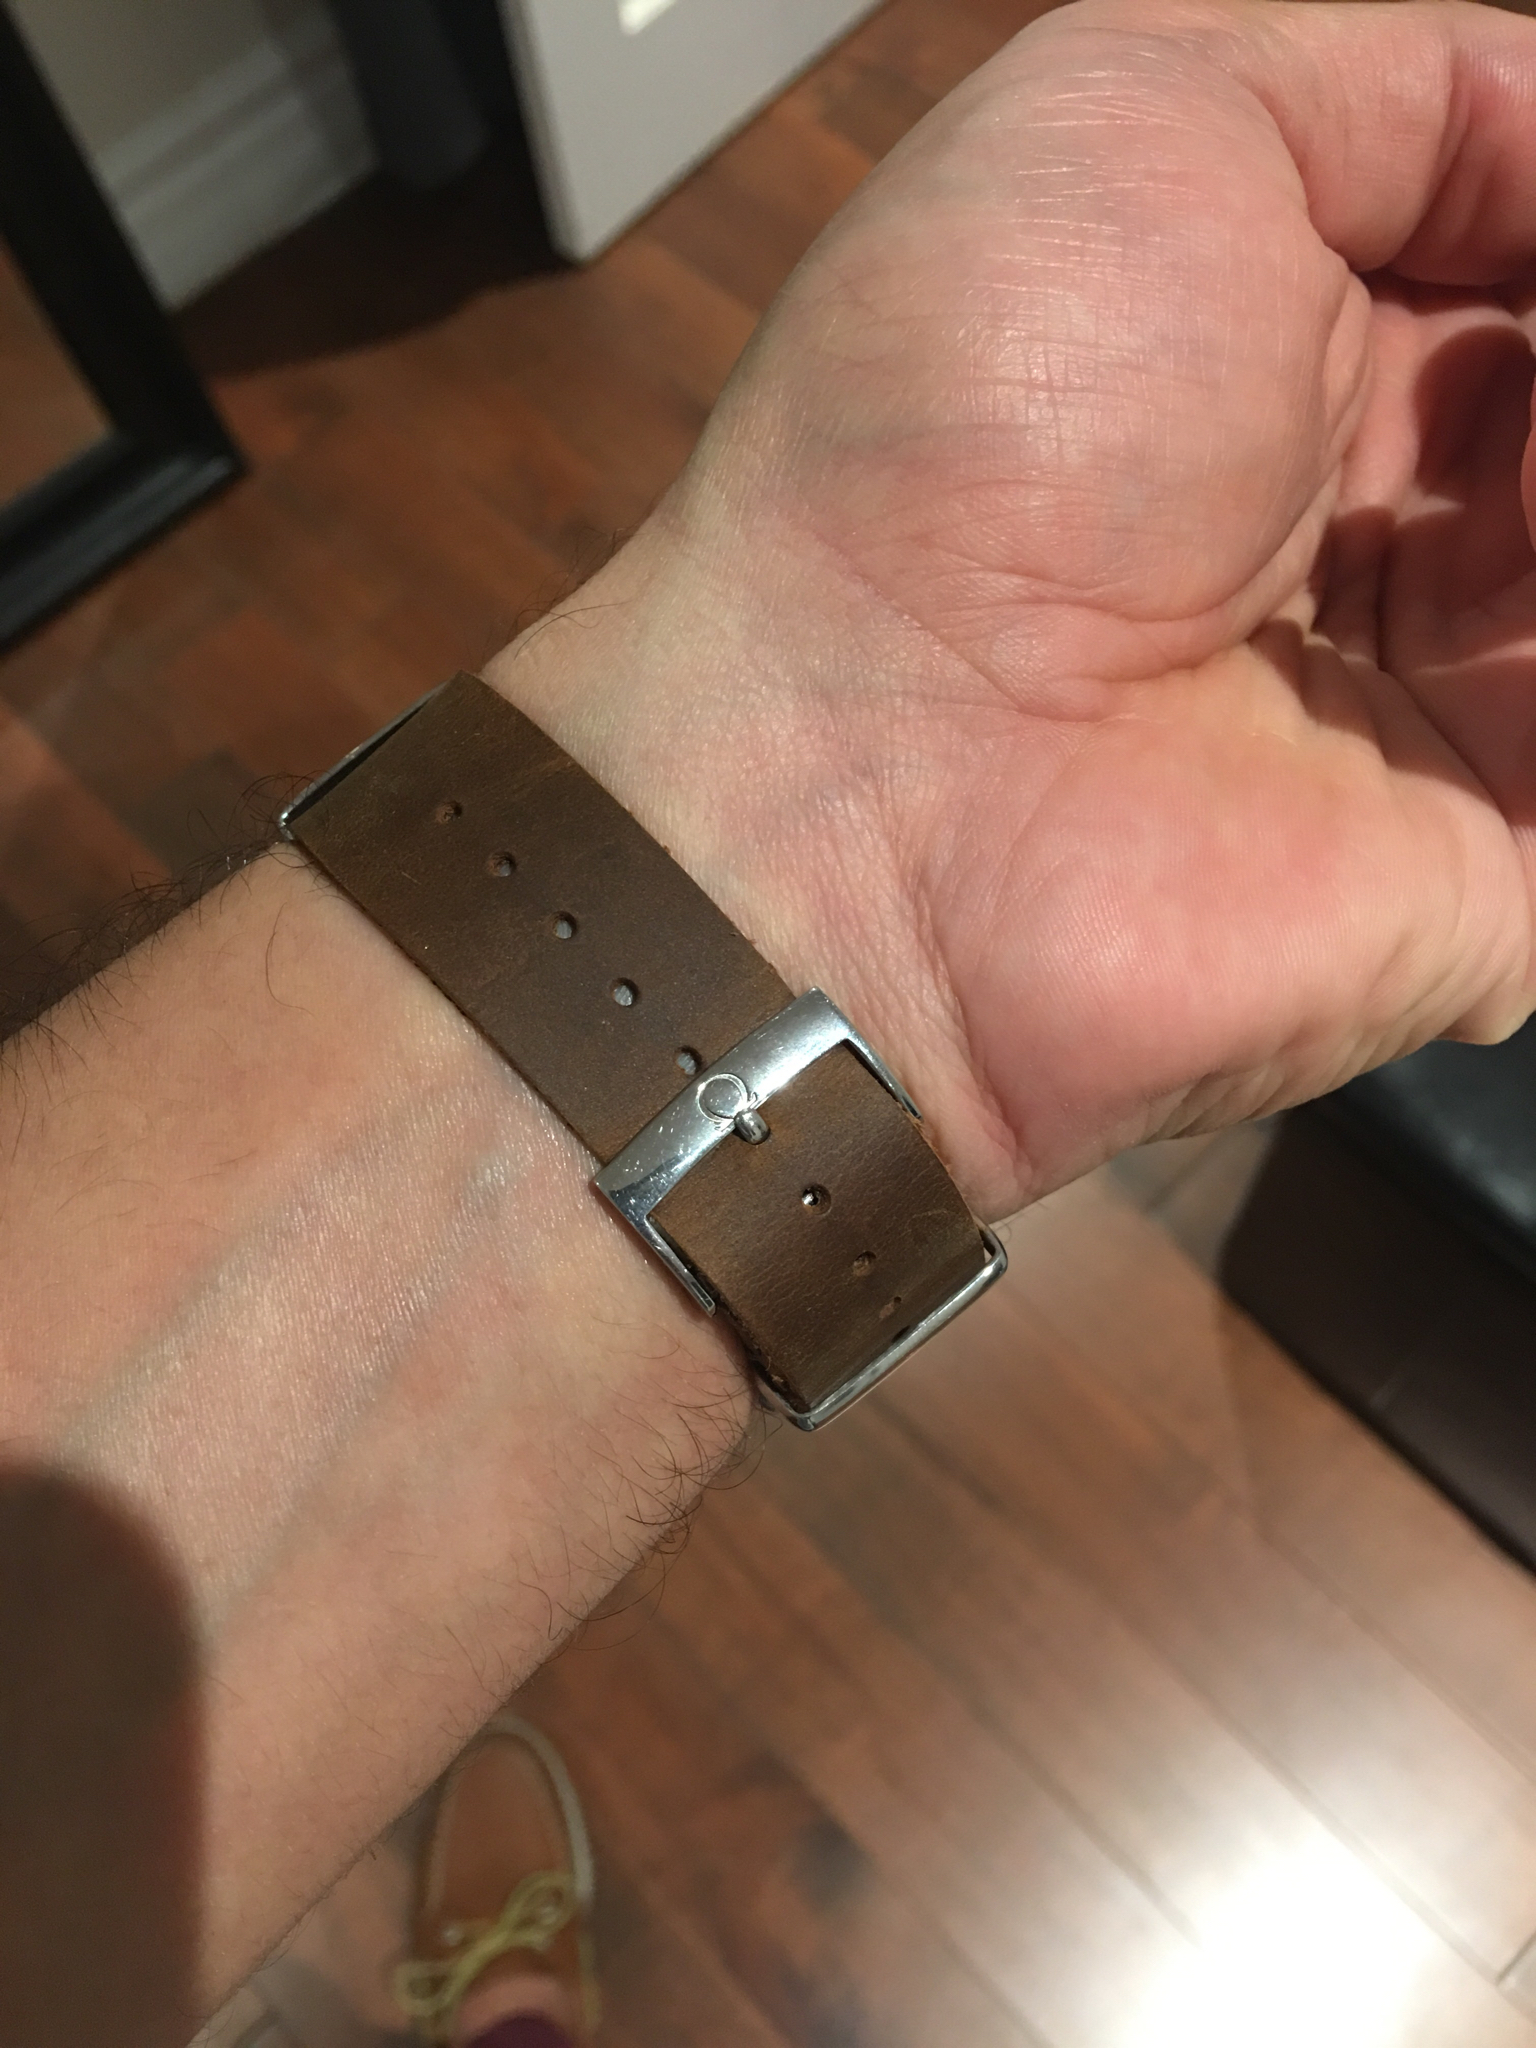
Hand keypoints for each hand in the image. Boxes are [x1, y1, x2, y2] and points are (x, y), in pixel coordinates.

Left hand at [492, 0, 1535, 1214]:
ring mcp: (1426, 706)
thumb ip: (1411, 95)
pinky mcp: (1484, 859)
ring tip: (1499, 475)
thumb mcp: (1147, 111)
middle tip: (1512, 360)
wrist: (881, 759)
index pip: (1512, 268)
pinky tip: (1516, 542)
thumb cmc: (970, 426)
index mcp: (1276, 361)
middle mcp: (1357, 534)